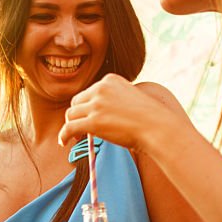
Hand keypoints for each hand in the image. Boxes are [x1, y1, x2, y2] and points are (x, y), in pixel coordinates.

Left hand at [58, 75, 186, 151]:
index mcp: (110, 80)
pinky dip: (63, 135)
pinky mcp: (93, 122)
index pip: (88, 92)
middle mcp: (101, 89)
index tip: (90, 117)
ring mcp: (97, 105)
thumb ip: (111, 100)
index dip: (86, 106)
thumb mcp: (129, 98)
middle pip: (76, 102)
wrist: (158, 128)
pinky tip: (63, 142)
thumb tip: (91, 114)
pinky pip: (69, 128)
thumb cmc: (148, 118)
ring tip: (77, 137)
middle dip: (77, 115)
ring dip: (71, 126)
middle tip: (81, 129)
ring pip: (70, 115)